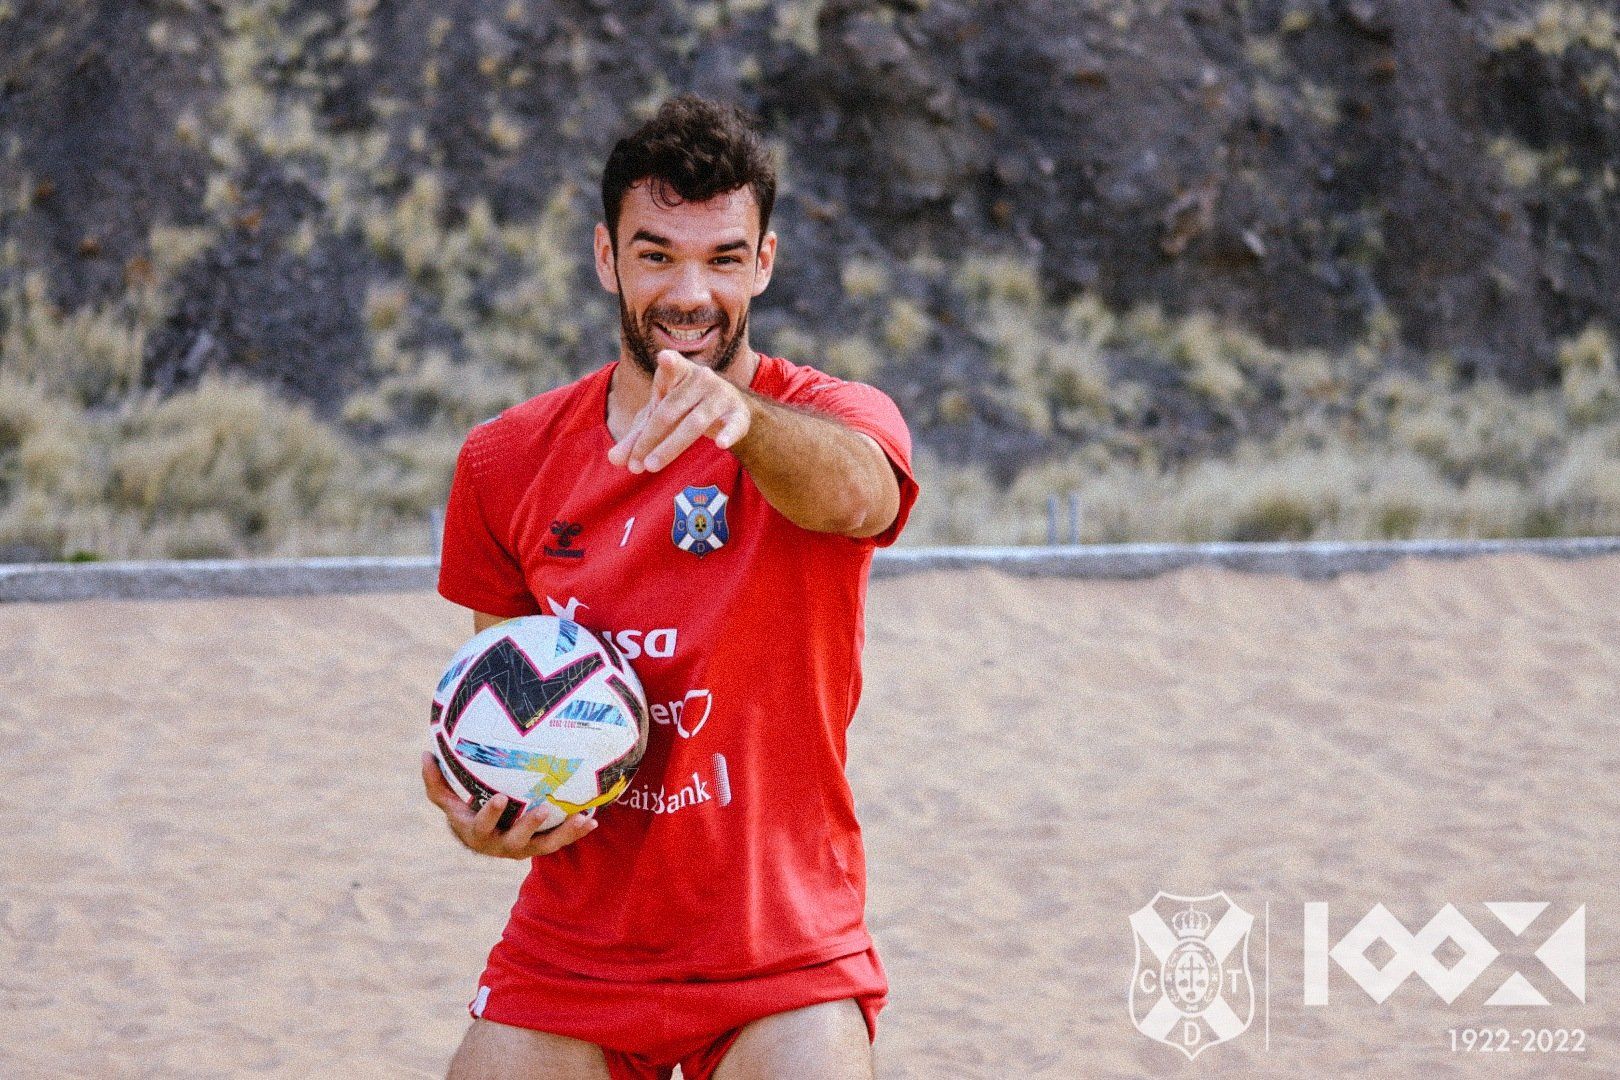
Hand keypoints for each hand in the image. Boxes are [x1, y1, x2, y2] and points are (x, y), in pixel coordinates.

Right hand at [420, 752, 596, 858]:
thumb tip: (425, 753)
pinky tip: (593, 817)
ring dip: (565, 833)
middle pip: (517, 841)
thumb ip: (437, 782)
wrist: (485, 840)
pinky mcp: (541, 847)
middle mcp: (501, 846)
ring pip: (546, 845)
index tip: (498, 798)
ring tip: (581, 818)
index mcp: (478, 833)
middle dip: (530, 826)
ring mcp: (524, 849)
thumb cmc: (466, 812)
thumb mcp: (449, 801)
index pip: (482, 826)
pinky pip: (561, 840)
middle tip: (544, 808)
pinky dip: (577, 831)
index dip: (489, 814)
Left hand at [607, 350, 752, 472]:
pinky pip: (733, 426)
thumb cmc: (685, 408)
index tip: (665, 358)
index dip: (669, 364)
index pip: (672, 367)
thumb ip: (637, 437)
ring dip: (671, 446)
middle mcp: (702, 379)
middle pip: (670, 411)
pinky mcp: (739, 415)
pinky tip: (721, 444)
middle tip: (635, 465)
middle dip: (650, 438)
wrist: (731, 408)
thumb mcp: (660, 417)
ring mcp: (721, 396)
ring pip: (695, 423)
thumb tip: (614, 460)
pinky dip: (728, 434)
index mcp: (678, 373)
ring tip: (651, 466)